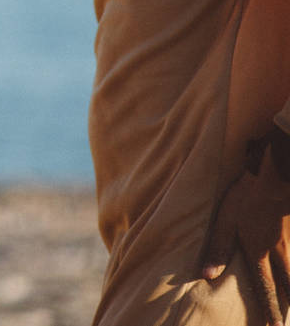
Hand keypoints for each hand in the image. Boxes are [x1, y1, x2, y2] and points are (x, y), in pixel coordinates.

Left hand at [199, 134, 289, 321]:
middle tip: (285, 325)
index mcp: (258, 252)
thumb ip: (217, 248)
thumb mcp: (224, 220)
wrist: (275, 177)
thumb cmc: (245, 196)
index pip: (265, 288)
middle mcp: (278, 253)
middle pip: (287, 287)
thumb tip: (205, 275)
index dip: (269, 310)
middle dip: (288, 309)